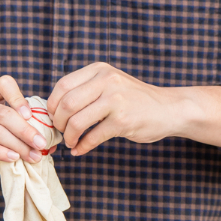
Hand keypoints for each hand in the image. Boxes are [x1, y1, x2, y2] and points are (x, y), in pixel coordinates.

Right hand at [0, 75, 53, 169]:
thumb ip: (11, 118)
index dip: (19, 97)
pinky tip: (14, 158)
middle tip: (41, 143)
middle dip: (26, 130)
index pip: (4, 84)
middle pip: (4, 114)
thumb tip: (46, 132)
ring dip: (19, 145)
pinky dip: (2, 153)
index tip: (30, 115)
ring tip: (34, 156)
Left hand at [47, 63, 180, 155]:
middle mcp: (107, 81)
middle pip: (66, 104)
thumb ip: (84, 90)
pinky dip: (82, 147)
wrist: (169, 109)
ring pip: (76, 122)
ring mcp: (116, 101)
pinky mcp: (123, 121)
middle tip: (61, 131)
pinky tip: (79, 150)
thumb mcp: (109, 83)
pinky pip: (92, 137)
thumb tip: (51, 110)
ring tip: (71, 141)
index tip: (54, 117)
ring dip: (69, 136)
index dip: (52, 105)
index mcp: (99, 70)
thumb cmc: (132, 99)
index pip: (62, 86)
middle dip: (58, 122)